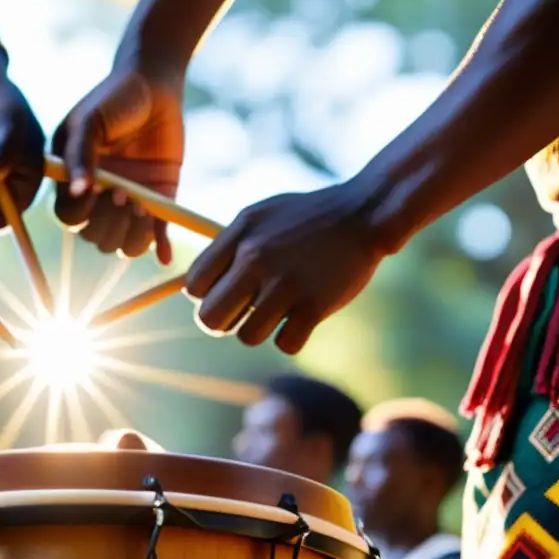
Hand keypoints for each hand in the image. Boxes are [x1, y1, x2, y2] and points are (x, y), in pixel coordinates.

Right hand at [53, 67, 183, 264]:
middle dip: (109, 222)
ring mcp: (129, 202)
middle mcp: (99, 198)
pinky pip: (156, 235)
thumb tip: (79, 191)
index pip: (70, 216)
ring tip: (144, 206)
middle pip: (96, 236)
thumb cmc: (114, 98)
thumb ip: (80, 153)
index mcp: (75, 181)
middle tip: (124, 193)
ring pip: (124, 243)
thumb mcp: (90, 121)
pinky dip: (161, 247)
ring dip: (132, 234)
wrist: (155, 85)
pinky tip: (167, 255)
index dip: (82, 212)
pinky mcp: (158, 202)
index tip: (97, 189)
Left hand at [184, 185, 384, 353]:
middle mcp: (256, 259)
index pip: (195, 285)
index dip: (204, 296)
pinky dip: (292, 337)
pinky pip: (285, 344)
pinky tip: (301, 318)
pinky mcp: (315, 306)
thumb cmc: (306, 216)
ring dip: (260, 330)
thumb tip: (194, 287)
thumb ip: (226, 247)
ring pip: (247, 337)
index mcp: (240, 236)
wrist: (363, 213)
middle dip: (222, 322)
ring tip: (277, 310)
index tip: (222, 292)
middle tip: (240, 314)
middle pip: (210, 319)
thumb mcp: (258, 216)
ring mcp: (286, 284)